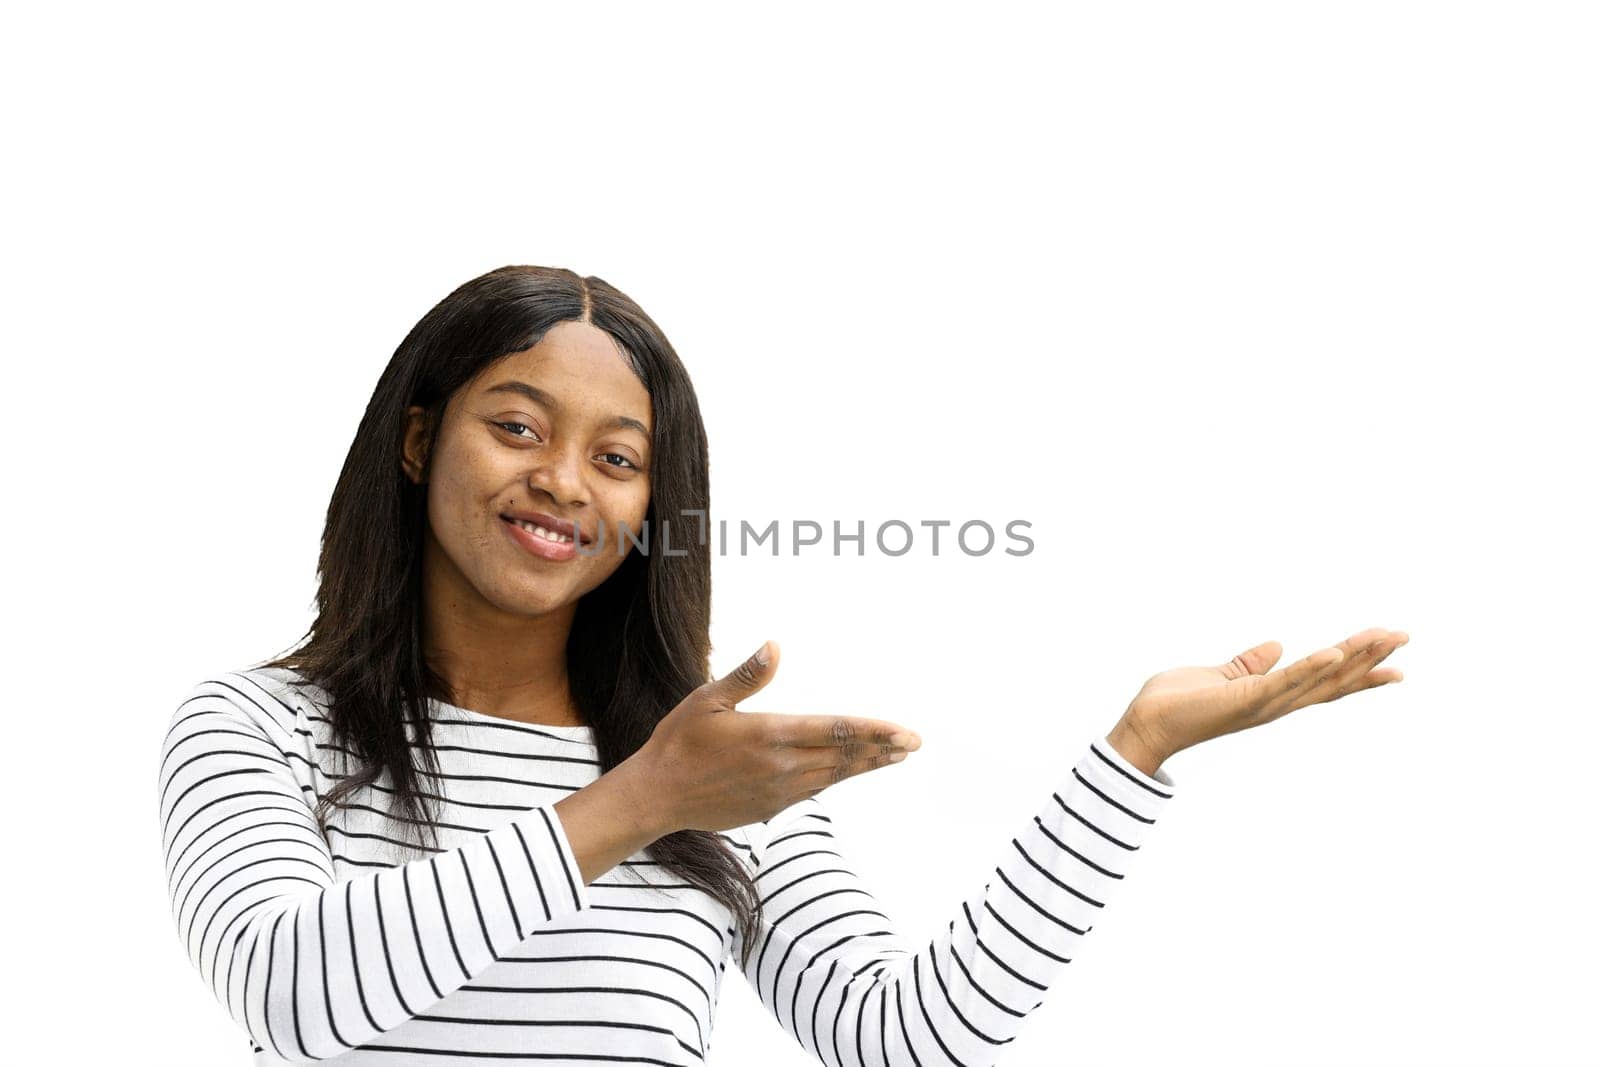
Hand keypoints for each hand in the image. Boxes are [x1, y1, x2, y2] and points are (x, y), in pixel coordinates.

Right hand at [627, 640, 922, 832]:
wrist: (657, 796)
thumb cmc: (678, 741)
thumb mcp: (707, 699)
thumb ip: (747, 675)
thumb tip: (776, 644)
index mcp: (770, 734)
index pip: (836, 731)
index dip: (874, 731)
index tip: (904, 732)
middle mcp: (782, 766)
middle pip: (844, 756)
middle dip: (882, 749)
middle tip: (914, 744)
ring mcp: (778, 791)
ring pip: (834, 775)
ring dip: (866, 765)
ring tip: (893, 756)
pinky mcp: (770, 807)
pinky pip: (813, 789)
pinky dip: (836, 777)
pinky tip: (847, 771)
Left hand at [1118, 627, 1409, 765]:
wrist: (1146, 725)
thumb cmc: (1178, 704)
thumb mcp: (1222, 676)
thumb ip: (1249, 664)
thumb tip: (1275, 646)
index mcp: (1272, 696)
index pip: (1325, 682)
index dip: (1361, 671)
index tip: (1395, 659)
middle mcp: (1276, 704)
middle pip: (1334, 681)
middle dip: (1370, 659)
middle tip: (1404, 636)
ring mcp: (1264, 704)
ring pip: (1319, 679)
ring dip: (1353, 657)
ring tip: (1383, 636)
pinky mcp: (1245, 699)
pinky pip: (1284, 682)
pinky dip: (1311, 667)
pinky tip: (1336, 652)